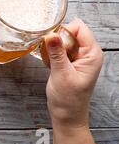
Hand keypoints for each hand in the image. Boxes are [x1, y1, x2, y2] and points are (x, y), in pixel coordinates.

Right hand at [43, 19, 102, 143]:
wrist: (66, 115)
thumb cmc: (68, 100)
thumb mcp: (61, 75)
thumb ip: (57, 53)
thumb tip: (52, 34)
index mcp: (92, 54)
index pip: (79, 28)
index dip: (64, 31)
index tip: (53, 42)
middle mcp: (88, 53)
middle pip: (71, 32)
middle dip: (57, 39)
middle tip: (50, 54)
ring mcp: (79, 57)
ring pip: (63, 40)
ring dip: (53, 47)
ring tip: (51, 62)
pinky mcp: (70, 61)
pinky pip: (59, 49)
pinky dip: (51, 53)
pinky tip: (50, 65)